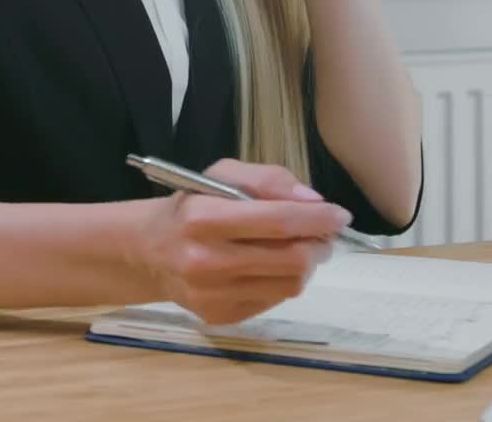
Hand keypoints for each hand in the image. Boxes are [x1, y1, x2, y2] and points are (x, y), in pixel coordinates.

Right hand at [133, 160, 350, 324]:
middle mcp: (205, 261)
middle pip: (290, 259)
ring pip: (288, 285)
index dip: (317, 219)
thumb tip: (314, 202)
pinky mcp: (219, 317)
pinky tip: (273, 265)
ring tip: (302, 247)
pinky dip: (284, 281)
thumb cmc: (193, 204)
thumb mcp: (222, 174)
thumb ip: (268, 179)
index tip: (341, 215)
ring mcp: (212, 295)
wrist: (150, 251)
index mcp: (203, 218)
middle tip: (325, 233)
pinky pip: (273, 300)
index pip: (277, 221)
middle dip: (319, 244)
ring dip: (307, 264)